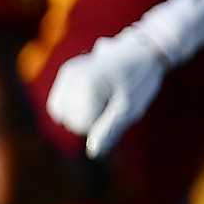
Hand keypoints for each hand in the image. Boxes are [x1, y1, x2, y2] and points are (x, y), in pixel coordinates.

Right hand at [45, 24, 169, 157]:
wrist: (144, 50)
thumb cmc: (141, 80)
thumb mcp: (130, 108)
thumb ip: (110, 129)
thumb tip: (93, 153)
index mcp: (86, 84)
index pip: (83, 125)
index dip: (103, 123)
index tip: (119, 105)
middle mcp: (71, 76)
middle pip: (71, 121)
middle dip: (91, 118)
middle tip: (112, 99)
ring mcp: (66, 73)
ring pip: (61, 114)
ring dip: (81, 114)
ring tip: (102, 98)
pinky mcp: (66, 73)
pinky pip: (59, 104)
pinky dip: (73, 107)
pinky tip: (91, 97)